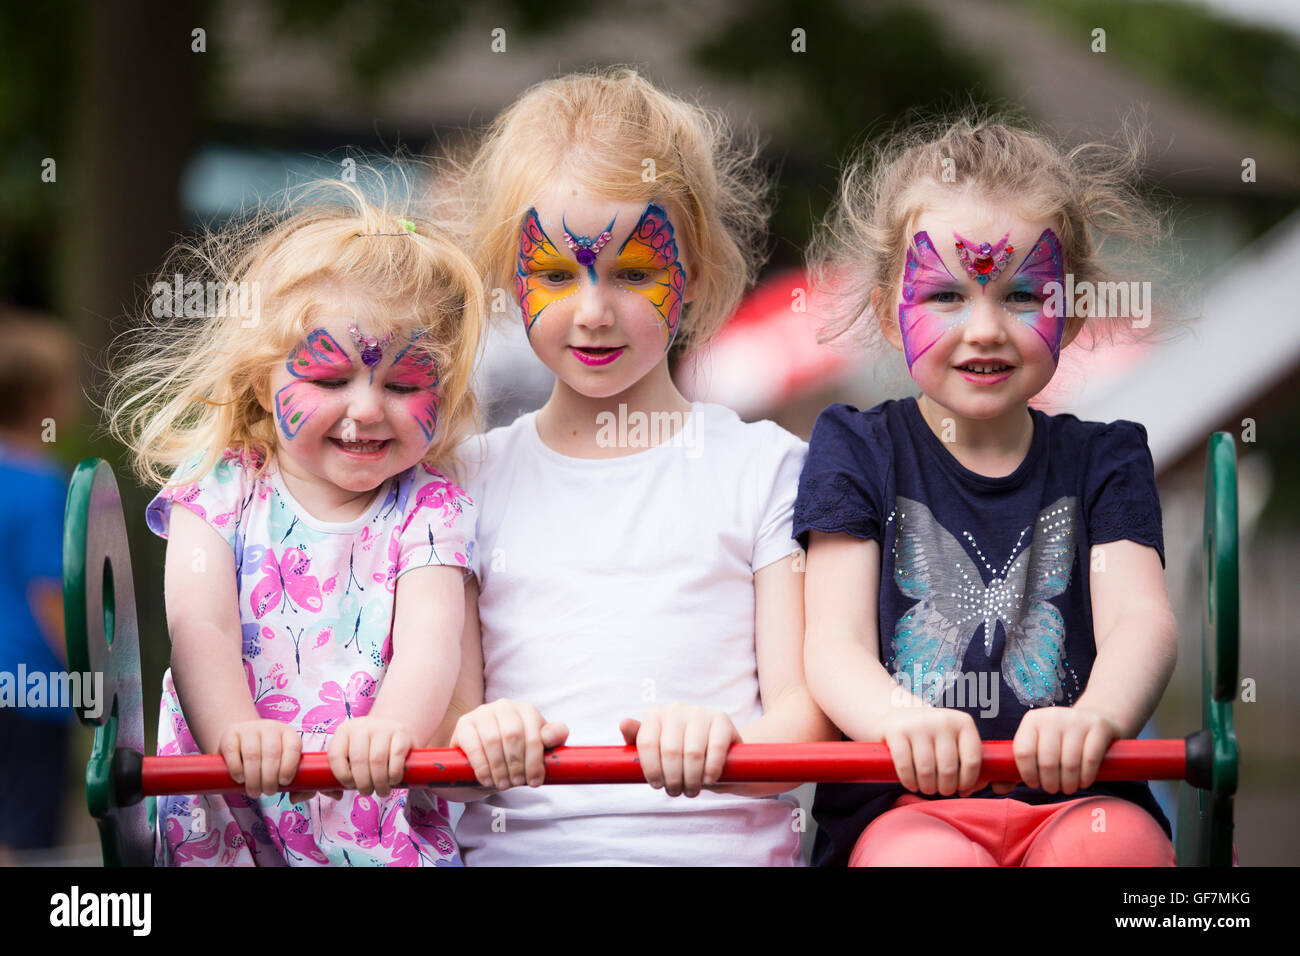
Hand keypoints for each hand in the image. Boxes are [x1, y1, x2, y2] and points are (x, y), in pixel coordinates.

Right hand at [218, 719, 302, 799]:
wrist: (242, 741)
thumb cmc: (268, 760)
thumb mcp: (284, 766)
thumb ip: (297, 784)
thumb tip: (294, 799)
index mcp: (288, 734)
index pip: (293, 747)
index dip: (289, 766)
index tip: (284, 783)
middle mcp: (270, 728)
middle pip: (272, 753)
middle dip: (270, 778)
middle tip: (268, 793)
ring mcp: (249, 729)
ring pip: (252, 753)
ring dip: (253, 778)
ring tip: (254, 792)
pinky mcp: (230, 734)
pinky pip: (232, 750)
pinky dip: (236, 768)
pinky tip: (240, 779)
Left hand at [327, 717, 413, 797]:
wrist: (393, 728)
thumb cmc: (368, 749)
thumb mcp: (350, 755)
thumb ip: (338, 775)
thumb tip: (337, 795)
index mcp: (344, 731)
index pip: (335, 755)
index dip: (342, 776)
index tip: (350, 786)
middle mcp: (362, 726)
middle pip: (358, 760)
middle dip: (363, 783)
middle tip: (367, 792)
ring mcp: (383, 727)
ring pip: (377, 760)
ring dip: (379, 782)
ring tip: (381, 791)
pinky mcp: (401, 733)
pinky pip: (396, 757)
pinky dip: (394, 774)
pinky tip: (393, 780)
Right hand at [451, 700, 569, 788]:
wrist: (484, 762)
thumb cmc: (515, 754)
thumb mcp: (538, 749)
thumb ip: (553, 738)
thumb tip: (552, 734)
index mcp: (526, 710)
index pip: (535, 734)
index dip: (535, 761)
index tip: (534, 781)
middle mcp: (504, 706)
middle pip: (513, 736)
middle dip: (517, 764)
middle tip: (516, 783)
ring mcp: (482, 713)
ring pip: (493, 740)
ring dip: (499, 768)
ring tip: (503, 784)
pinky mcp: (464, 724)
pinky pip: (474, 746)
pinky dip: (482, 767)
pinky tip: (487, 779)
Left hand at [619, 703, 740, 797]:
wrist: (715, 750)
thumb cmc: (680, 752)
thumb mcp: (656, 749)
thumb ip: (637, 740)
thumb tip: (624, 724)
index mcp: (655, 715)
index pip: (647, 743)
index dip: (651, 769)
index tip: (657, 785)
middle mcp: (676, 709)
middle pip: (670, 751)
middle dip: (673, 779)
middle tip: (676, 792)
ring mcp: (700, 712)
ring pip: (692, 753)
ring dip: (692, 779)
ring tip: (691, 790)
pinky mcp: (722, 719)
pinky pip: (715, 749)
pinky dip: (711, 770)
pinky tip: (708, 780)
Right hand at [878, 706, 981, 796]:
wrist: (897, 715)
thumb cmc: (932, 736)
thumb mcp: (953, 742)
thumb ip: (968, 763)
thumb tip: (973, 788)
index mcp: (963, 723)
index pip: (972, 760)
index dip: (968, 781)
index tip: (961, 789)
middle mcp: (942, 720)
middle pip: (949, 768)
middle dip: (946, 788)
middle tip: (941, 790)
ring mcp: (918, 724)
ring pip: (927, 769)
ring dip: (927, 787)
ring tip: (927, 788)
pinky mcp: (896, 731)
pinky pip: (905, 765)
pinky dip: (909, 781)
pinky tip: (912, 784)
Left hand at [995, 707, 1119, 794]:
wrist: (1094, 720)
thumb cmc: (1059, 741)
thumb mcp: (1037, 747)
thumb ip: (1015, 768)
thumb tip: (997, 788)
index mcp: (1031, 720)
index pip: (1022, 752)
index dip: (1028, 774)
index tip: (1034, 784)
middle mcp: (1052, 716)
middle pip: (1046, 761)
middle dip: (1050, 784)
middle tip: (1054, 789)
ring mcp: (1076, 720)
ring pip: (1069, 763)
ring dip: (1068, 784)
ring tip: (1068, 788)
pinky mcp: (1098, 726)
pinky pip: (1090, 759)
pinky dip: (1086, 777)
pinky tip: (1084, 782)